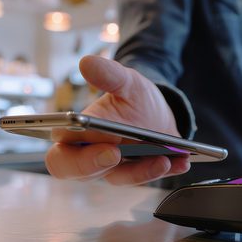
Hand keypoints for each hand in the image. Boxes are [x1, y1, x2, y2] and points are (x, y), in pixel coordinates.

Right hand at [45, 55, 190, 184]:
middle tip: (115, 153)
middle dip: (96, 166)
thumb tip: (86, 63)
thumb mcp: (126, 82)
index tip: (89, 139)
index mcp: (79, 136)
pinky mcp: (138, 172)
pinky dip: (164, 170)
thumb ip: (108, 75)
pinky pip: (147, 177)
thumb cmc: (134, 99)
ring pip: (120, 178)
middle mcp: (93, 156)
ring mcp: (116, 167)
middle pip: (81, 173)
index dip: (72, 153)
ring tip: (162, 159)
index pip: (62, 153)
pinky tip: (180, 162)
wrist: (157, 112)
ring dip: (140, 171)